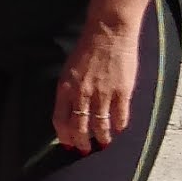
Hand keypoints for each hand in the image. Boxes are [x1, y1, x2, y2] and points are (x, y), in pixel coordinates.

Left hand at [52, 7, 140, 158]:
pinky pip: (120, 117)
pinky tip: (119, 129)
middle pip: (79, 128)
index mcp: (66, 87)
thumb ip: (70, 91)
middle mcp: (82, 94)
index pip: (60, 120)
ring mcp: (103, 94)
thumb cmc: (88, 48)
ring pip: (100, 126)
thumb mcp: (70, 69)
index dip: (64, 136)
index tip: (68, 144)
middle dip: (82, 143)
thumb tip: (73, 112)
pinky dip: (119, 126)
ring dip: (102, 138)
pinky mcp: (122, 92)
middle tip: (86, 149)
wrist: (109, 31)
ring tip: (104, 143)